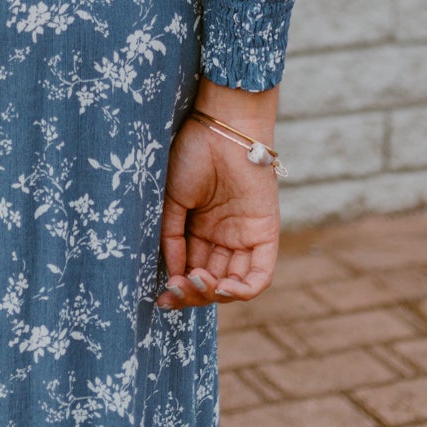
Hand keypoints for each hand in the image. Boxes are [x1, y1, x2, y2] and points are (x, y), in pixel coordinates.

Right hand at [156, 95, 280, 309]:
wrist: (219, 129)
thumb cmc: (191, 155)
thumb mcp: (171, 200)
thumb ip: (171, 237)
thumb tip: (173, 275)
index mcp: (200, 229)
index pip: (191, 270)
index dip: (178, 287)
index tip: (161, 297)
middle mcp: (223, 236)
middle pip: (212, 281)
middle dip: (194, 293)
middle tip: (176, 290)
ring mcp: (244, 236)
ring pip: (234, 283)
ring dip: (215, 293)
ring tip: (196, 282)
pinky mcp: (265, 234)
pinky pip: (260, 275)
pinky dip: (243, 290)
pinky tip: (221, 288)